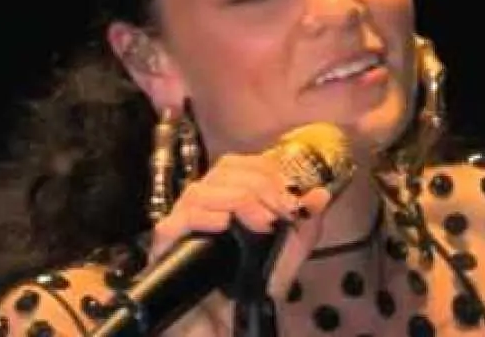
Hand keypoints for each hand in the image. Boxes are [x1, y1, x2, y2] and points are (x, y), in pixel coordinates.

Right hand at [148, 151, 333, 296]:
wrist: (230, 330)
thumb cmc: (254, 293)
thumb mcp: (288, 256)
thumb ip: (306, 225)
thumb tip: (321, 194)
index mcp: (226, 201)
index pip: (238, 164)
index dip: (266, 171)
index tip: (291, 196)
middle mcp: (201, 209)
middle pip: (220, 172)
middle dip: (259, 185)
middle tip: (281, 211)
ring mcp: (180, 230)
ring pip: (198, 192)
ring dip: (237, 199)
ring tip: (262, 223)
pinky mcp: (163, 254)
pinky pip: (172, 224)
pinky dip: (202, 217)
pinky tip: (224, 225)